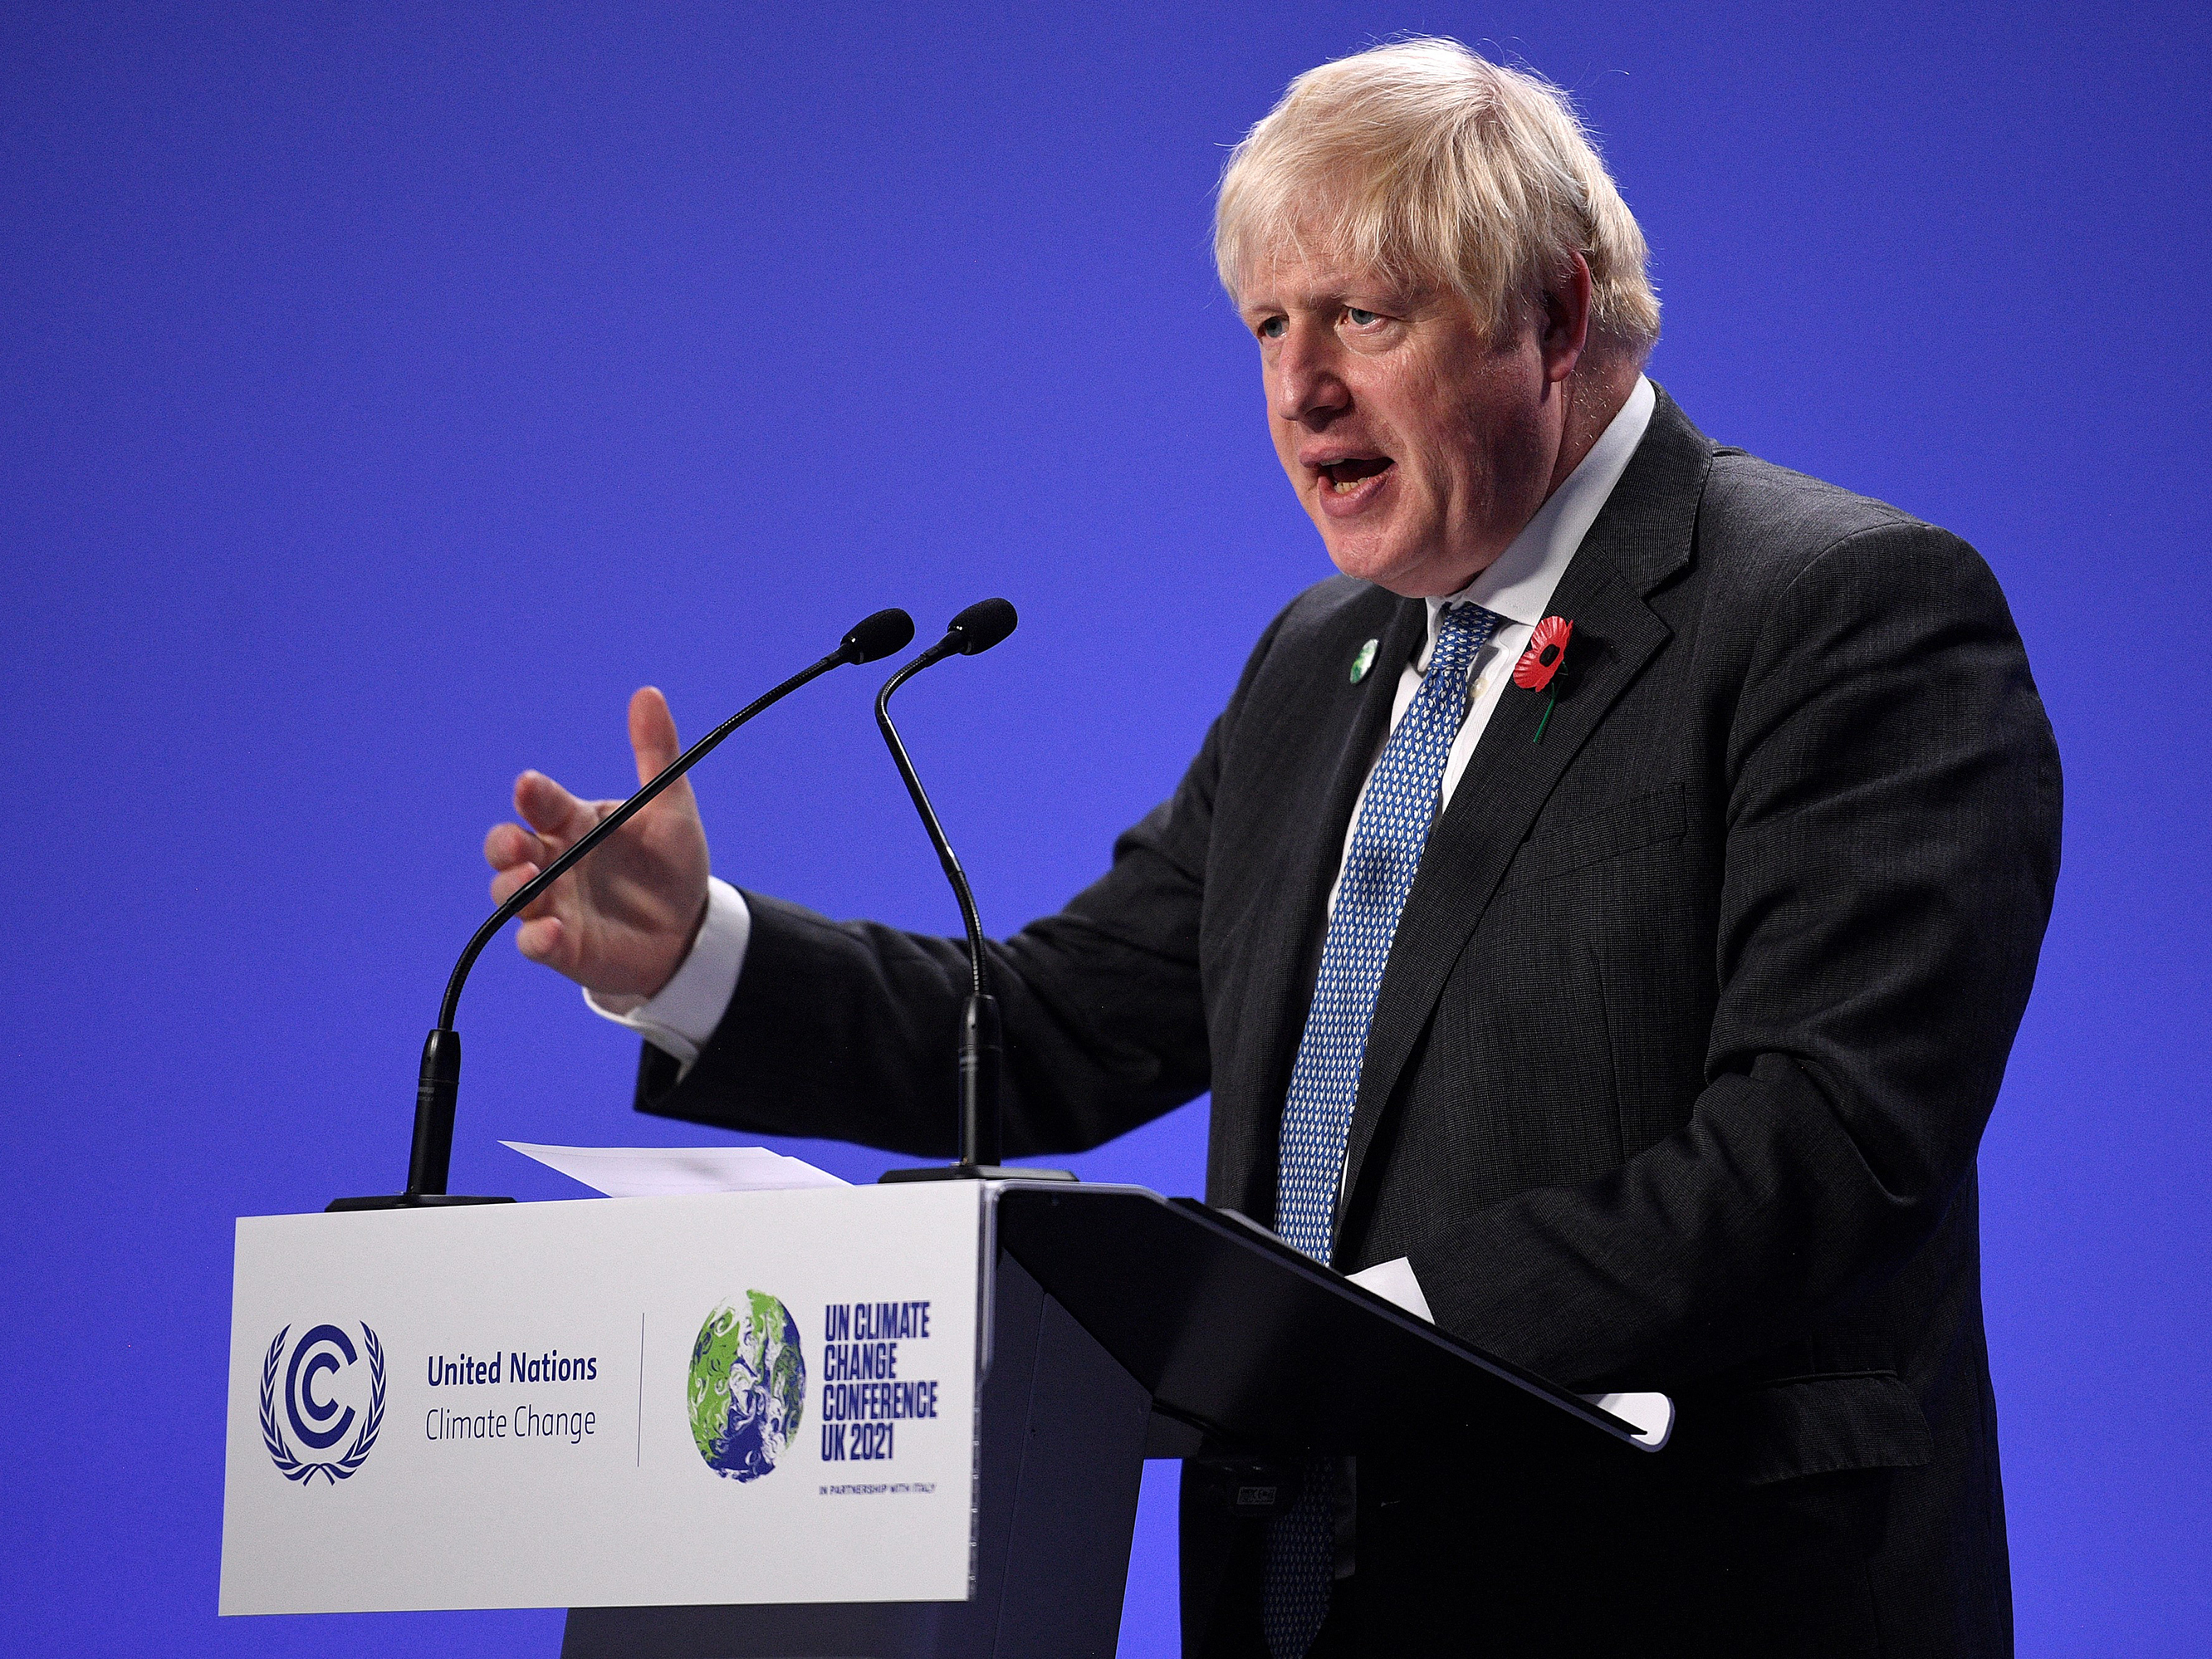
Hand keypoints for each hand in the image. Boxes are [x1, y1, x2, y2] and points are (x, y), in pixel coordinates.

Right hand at [483, 687, 711, 999]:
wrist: (691, 929)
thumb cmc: (672, 864)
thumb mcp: (670, 807)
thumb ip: (656, 753)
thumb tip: (648, 693)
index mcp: (574, 823)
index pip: (543, 804)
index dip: (533, 795)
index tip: (529, 785)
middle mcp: (555, 861)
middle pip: (508, 848)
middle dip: (503, 844)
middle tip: (516, 844)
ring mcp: (553, 904)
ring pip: (511, 893)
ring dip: (512, 887)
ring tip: (529, 882)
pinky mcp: (562, 946)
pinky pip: (534, 943)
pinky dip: (535, 938)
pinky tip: (550, 931)